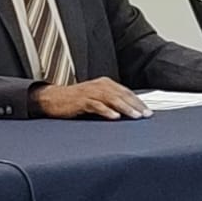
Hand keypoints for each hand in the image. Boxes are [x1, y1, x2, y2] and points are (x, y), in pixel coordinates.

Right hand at [30, 77, 150, 119]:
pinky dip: (106, 111)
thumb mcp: (96, 98)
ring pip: (111, 99)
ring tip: (135, 117)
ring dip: (125, 108)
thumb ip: (111, 102)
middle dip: (135, 105)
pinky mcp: (81, 100)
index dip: (138, 102)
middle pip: (121, 95)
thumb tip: (130, 111)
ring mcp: (90, 92)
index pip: (126, 92)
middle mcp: (99, 85)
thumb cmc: (76, 101)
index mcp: (105, 83)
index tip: (148, 112)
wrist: (53, 99)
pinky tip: (114, 117)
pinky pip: (96, 105)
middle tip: (146, 115)